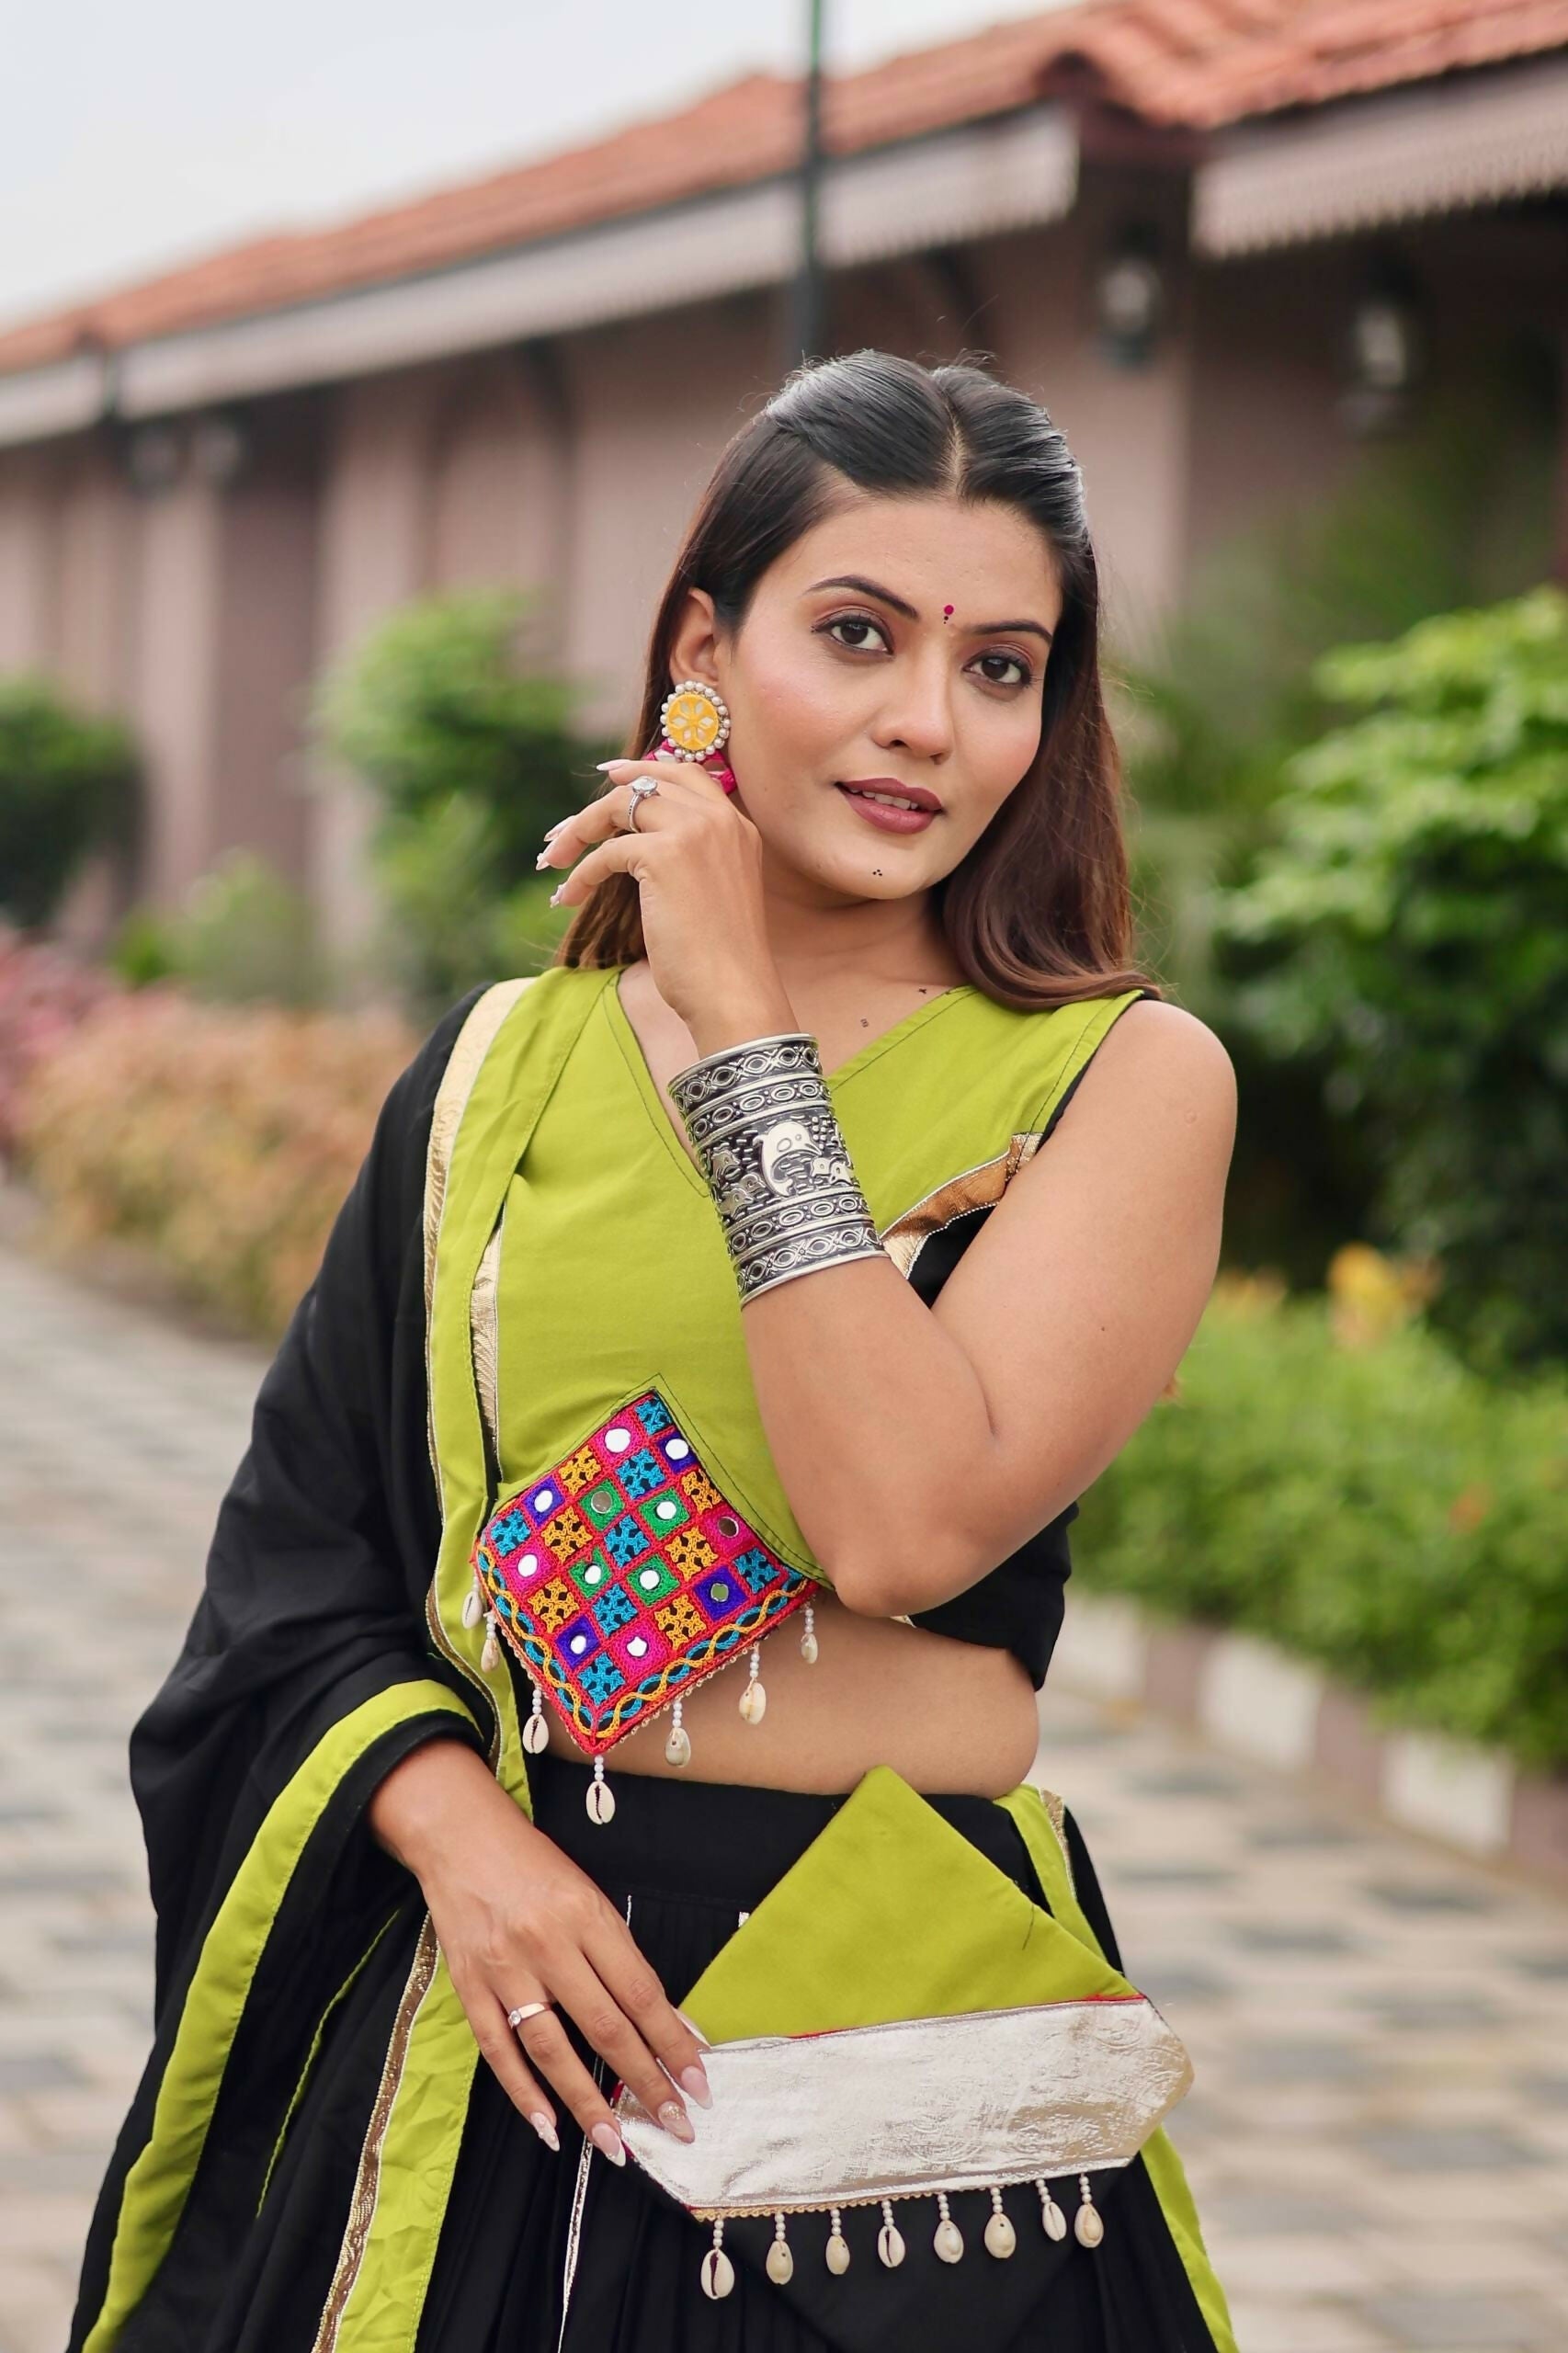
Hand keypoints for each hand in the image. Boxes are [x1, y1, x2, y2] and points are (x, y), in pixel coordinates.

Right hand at [367, 1740, 710, 2163]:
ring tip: (617, 2144)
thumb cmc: (534, 1866)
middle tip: (676, 2126)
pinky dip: (523, 2092)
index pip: (642, 1993)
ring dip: (588, 2103)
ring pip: (553, 2048)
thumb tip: (662, 2019)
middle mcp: (548, 1944)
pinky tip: (548, 2126)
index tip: (700, 2082)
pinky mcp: (469, 1986)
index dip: (673, 2042)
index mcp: (587, 1917)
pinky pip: (497, 2050)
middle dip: (645, 2083)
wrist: (460, 1836)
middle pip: (606, 2026)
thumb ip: (618, 1955)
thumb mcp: (588, 1896)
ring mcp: (505, 1969)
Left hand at [539, 756, 793, 1044]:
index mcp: (738, 827)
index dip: (645, 770)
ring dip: (579, 829)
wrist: (734, 992)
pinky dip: (581, 873)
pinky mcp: (664, 855)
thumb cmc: (720, 960)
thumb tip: (635, 845)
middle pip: (647, 784)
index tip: (611, 776)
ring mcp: (694, 832)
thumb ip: (688, 860)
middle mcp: (720, 820)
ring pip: (622, 805)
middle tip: (564, 831)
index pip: (687, 774)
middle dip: (599, 802)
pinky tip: (569, 896)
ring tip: (553, 858)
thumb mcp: (711, 894)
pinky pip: (607, 852)